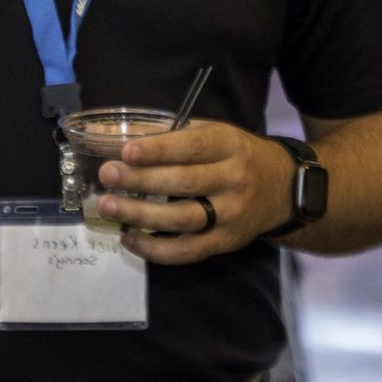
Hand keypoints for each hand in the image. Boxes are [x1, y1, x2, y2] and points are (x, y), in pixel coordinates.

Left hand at [93, 122, 294, 263]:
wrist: (280, 188)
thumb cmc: (232, 154)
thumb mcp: (207, 133)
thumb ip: (158, 133)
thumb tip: (101, 131)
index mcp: (228, 145)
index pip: (192, 146)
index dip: (159, 150)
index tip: (126, 151)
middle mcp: (233, 179)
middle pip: (185, 183)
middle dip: (142, 180)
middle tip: (108, 176)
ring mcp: (231, 214)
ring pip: (184, 218)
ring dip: (142, 215)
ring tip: (108, 207)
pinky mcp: (226, 242)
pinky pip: (188, 251)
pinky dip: (156, 249)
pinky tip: (129, 238)